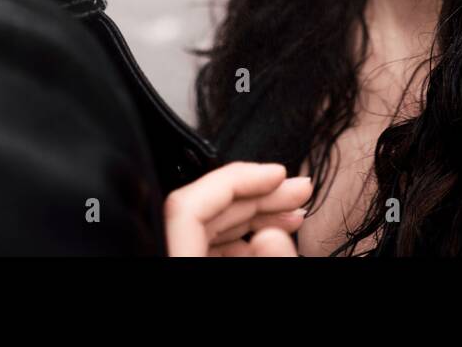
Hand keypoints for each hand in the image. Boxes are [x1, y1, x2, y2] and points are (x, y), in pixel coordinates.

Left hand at [164, 161, 311, 255]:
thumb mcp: (254, 287)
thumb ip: (265, 264)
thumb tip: (273, 235)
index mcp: (171, 261)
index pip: (188, 205)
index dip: (235, 180)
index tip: (277, 173)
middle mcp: (165, 256)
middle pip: (202, 211)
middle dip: (256, 196)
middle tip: (296, 189)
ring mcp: (170, 260)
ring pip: (207, 227)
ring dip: (254, 216)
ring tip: (293, 212)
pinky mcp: (182, 266)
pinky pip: (206, 245)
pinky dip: (241, 239)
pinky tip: (270, 235)